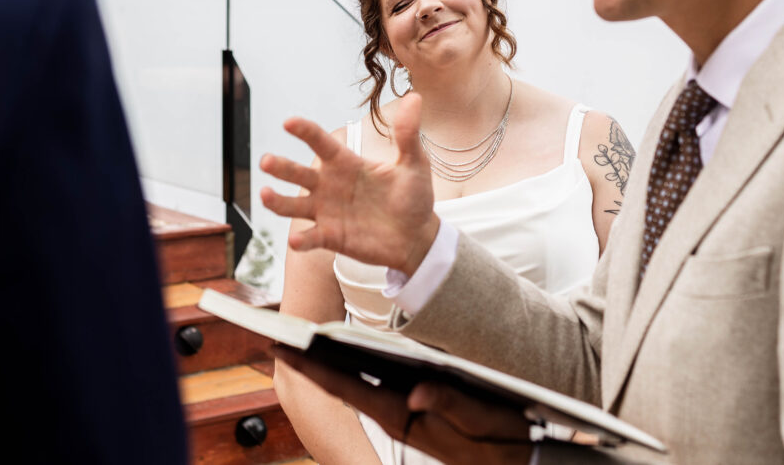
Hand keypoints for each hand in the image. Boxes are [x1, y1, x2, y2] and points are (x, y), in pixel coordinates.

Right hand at [260, 94, 439, 275]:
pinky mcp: (330, 237)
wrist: (417, 237)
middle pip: (298, 173)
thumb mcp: (414, 164)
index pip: (320, 143)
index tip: (289, 122)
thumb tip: (414, 97)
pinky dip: (301, 239)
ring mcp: (327, 212)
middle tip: (266, 161)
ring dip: (278, 201)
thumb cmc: (413, 197)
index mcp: (346, 163)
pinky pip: (311, 238)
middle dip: (281, 166)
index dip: (305, 132)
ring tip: (266, 194)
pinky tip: (295, 240)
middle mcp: (329, 185)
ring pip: (294, 206)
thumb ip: (408, 134)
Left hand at [274, 347, 533, 464]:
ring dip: (331, 365)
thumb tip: (418, 392)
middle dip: (311, 362)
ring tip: (303, 339)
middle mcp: (397, 416)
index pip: (348, 387)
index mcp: (405, 417)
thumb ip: (453, 406)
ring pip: (359, 385)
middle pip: (345, 384)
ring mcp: (405, 416)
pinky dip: (357, 370)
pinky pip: (377, 388)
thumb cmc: (505, 446)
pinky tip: (347, 355)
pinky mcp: (416, 414)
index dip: (312, 366)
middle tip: (278, 336)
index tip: (280, 345)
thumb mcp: (486, 425)